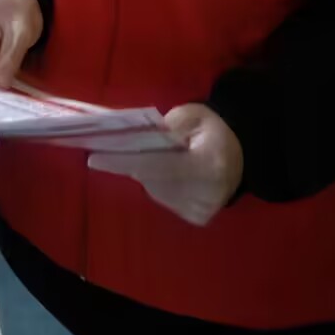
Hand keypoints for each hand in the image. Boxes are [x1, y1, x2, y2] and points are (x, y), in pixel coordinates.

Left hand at [88, 104, 243, 226]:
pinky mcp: (198, 218)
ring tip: (157, 156)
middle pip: (152, 181)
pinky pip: (163, 199)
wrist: (240, 154)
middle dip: (133, 162)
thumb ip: (164, 128)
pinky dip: (158, 183)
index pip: (158, 165)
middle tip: (121, 146)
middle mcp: (207, 194)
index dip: (125, 161)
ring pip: (154, 191)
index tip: (94, 159)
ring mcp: (203, 210)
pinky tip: (169, 172)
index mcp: (209, 165)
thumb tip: (130, 142)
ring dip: (146, 173)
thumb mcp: (191, 116)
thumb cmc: (211, 129)